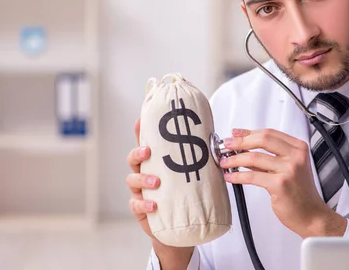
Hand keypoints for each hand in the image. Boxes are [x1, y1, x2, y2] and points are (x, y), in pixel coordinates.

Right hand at [126, 118, 192, 268]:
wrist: (182, 227)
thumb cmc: (186, 196)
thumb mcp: (192, 176)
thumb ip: (200, 161)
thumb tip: (216, 144)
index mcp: (157, 163)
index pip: (146, 144)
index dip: (140, 131)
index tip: (139, 121)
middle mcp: (145, 174)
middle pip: (133, 159)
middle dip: (138, 153)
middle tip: (148, 151)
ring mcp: (141, 192)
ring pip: (132, 180)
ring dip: (143, 179)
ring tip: (157, 182)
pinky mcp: (141, 210)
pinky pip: (136, 205)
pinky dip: (143, 204)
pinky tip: (153, 205)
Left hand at [219, 128, 346, 238]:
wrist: (311, 215)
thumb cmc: (299, 193)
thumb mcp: (288, 168)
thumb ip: (268, 157)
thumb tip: (243, 148)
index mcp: (298, 148)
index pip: (270, 133)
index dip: (249, 132)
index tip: (236, 133)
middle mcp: (296, 156)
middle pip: (263, 139)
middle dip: (240, 141)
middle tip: (226, 144)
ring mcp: (289, 170)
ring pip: (254, 157)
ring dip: (235, 159)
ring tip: (225, 162)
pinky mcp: (280, 185)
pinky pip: (252, 177)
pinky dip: (238, 175)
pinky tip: (230, 176)